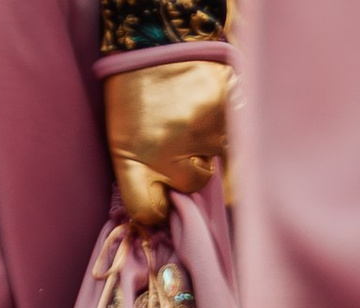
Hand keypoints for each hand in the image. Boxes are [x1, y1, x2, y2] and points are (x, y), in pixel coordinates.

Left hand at [104, 56, 231, 231]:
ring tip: (194, 120)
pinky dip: (229, 127)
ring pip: (219, 159)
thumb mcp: (121, 143)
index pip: (148, 211)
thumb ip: (140, 181)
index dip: (157, 208)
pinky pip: (238, 132)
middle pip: (193, 184)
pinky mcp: (226, 105)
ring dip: (210, 145)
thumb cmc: (135, 98)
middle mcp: (166, 151)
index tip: (162, 199)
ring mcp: (200, 128)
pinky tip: (214, 112)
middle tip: (179, 141)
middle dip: (190, 170)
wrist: (154, 41)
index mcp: (132, 162)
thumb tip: (166, 213)